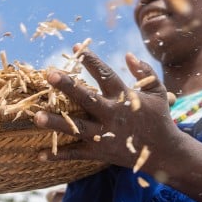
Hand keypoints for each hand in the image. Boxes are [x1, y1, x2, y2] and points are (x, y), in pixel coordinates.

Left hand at [34, 46, 181, 172]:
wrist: (165, 153)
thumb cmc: (159, 118)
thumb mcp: (157, 92)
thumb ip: (144, 72)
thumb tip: (128, 54)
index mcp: (124, 98)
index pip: (106, 75)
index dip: (91, 61)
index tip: (75, 46)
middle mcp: (112, 115)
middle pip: (87, 99)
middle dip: (68, 87)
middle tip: (49, 75)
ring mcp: (104, 136)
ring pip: (77, 128)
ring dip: (56, 123)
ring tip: (36, 117)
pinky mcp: (100, 153)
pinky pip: (77, 154)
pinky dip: (59, 155)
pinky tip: (40, 154)